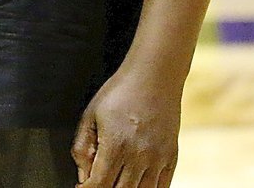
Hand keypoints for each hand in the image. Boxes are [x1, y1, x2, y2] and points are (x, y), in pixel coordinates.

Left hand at [71, 65, 179, 187]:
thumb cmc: (120, 91)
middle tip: (98, 181)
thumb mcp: (91, 114)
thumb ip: (82, 147)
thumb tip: (83, 175)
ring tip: (115, 181)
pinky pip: (161, 187)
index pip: (99, 184)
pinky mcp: (171, 158)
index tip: (82, 187)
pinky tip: (135, 184)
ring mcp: (158, 159)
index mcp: (116, 144)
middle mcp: (139, 155)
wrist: (154, 76)